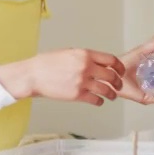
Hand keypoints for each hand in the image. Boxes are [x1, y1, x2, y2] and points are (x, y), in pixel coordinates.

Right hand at [0, 49, 125, 106]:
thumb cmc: (47, 63)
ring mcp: (82, 82)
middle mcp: (86, 67)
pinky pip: (95, 100)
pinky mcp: (77, 95)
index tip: (120, 71)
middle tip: (118, 85)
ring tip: (111, 96)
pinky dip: (100, 101)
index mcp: (85, 54)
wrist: (33, 75)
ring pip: (106, 90)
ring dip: (111, 94)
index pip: (110, 60)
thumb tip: (97, 63)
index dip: (118, 66)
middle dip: (117, 82)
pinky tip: (99, 101)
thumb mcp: (68, 53)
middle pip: (111, 75)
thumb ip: (84, 57)